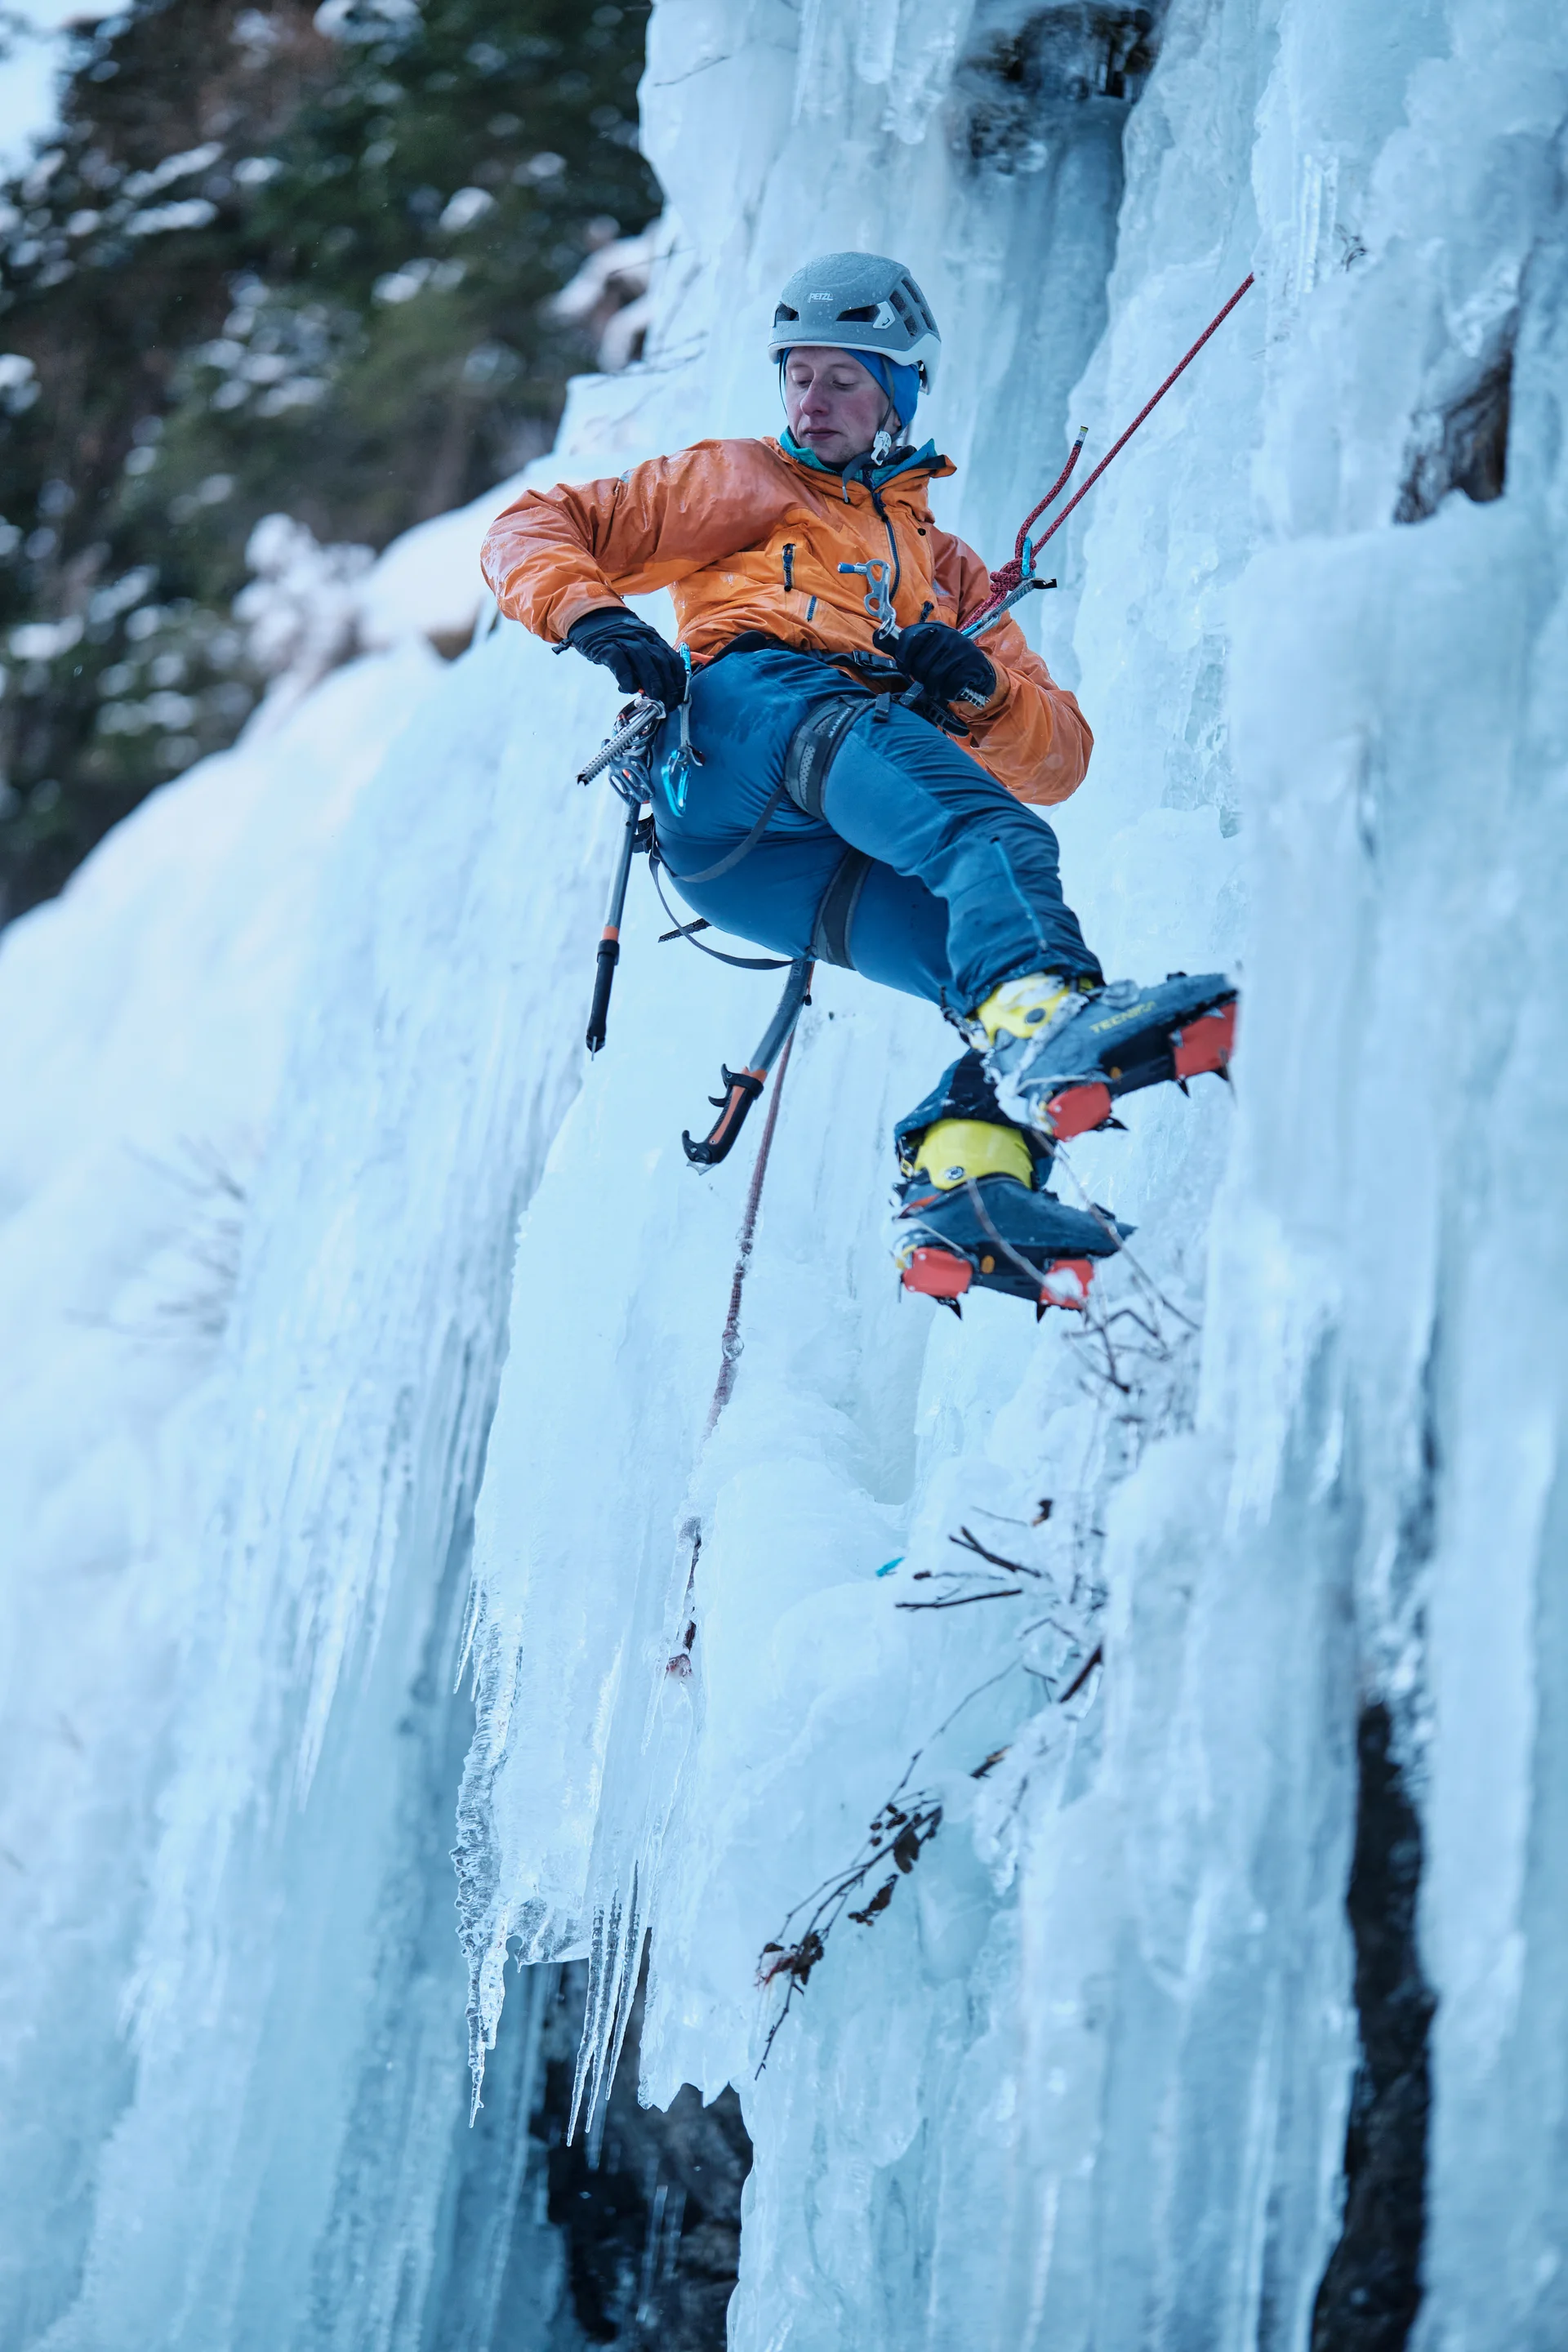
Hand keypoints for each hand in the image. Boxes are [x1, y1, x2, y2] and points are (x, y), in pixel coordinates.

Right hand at [566, 607, 686, 705]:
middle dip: (668, 687)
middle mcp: (641, 637)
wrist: (590, 616)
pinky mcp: (605, 646)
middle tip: (667, 704)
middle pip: (661, 662)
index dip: (679, 681)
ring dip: (652, 684)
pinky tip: (629, 689)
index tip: (678, 697)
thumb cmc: (616, 637)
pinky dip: (627, 678)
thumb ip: (648, 663)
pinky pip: (620, 663)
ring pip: (644, 662)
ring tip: (654, 699)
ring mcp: (624, 640)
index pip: (673, 660)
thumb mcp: (638, 643)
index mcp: (652, 637)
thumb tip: (658, 690)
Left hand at [893, 621, 995, 707]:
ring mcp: (961, 649)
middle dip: (921, 678)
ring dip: (933, 688)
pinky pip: (951, 684)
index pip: (909, 638)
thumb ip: (905, 646)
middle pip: (921, 664)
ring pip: (935, 676)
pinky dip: (948, 693)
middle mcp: (948, 635)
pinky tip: (949, 690)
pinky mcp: (972, 664)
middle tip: (926, 681)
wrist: (978, 668)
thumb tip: (878, 638)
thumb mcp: (928, 648)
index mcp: (933, 628)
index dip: (902, 658)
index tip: (905, 669)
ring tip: (936, 689)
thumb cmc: (946, 661)